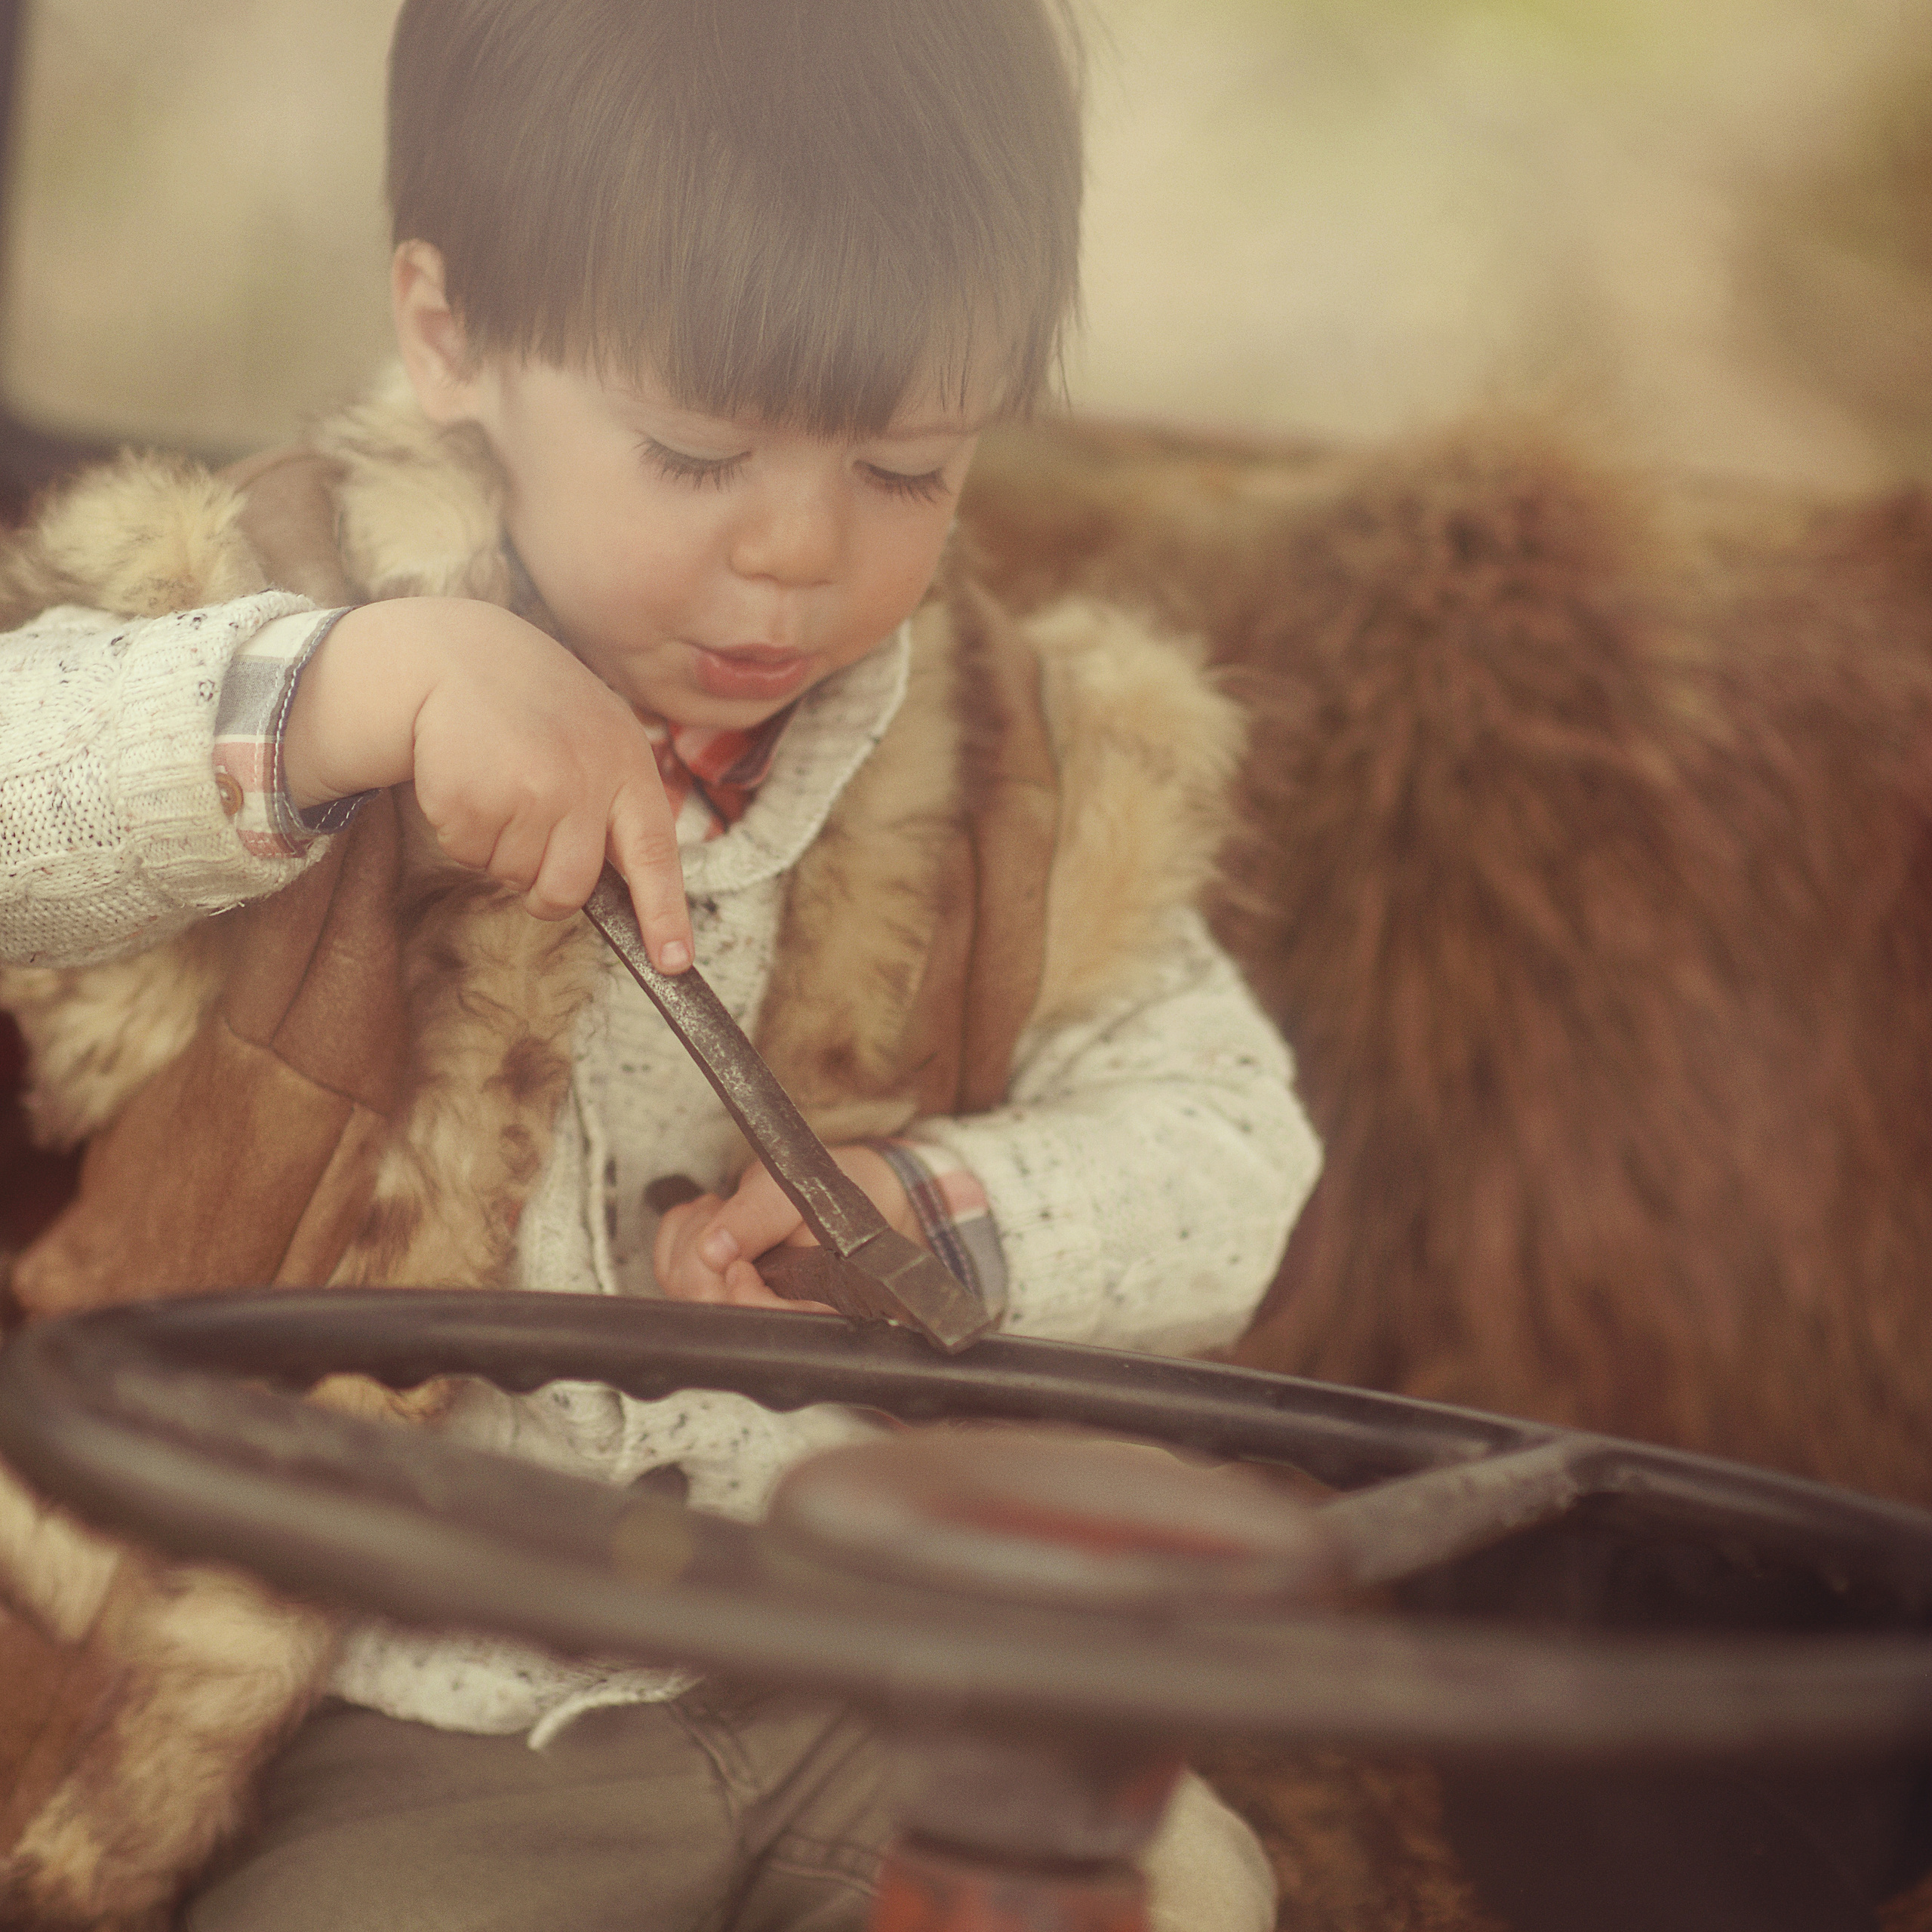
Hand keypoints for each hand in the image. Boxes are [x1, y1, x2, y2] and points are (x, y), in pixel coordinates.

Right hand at [281, 598, 693, 970]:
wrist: (455, 655)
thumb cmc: (534, 708)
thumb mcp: (597, 736)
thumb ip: (615, 802)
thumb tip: (624, 889)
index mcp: (626, 768)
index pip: (655, 855)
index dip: (664, 914)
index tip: (674, 962)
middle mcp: (585, 783)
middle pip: (569, 890)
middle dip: (544, 887)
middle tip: (526, 835)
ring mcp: (529, 793)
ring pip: (513, 877)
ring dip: (497, 849)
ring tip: (498, 785)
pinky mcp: (473, 799)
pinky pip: (468, 854)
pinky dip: (461, 830)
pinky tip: (467, 778)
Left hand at [653, 1145, 922, 1307]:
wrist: (836, 1189)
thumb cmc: (833, 1191)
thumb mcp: (802, 1188)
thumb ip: (761, 1216)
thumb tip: (713, 1250)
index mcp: (817, 1307)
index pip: (765, 1326)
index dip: (742, 1295)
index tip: (739, 1260)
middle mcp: (775, 1316)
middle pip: (711, 1308)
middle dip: (703, 1249)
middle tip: (725, 1210)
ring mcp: (738, 1305)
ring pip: (682, 1288)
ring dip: (690, 1234)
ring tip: (724, 1207)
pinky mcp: (711, 1289)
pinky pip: (669, 1269)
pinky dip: (678, 1232)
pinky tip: (709, 1215)